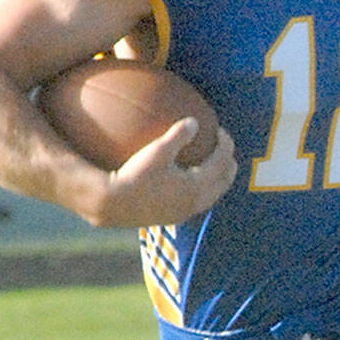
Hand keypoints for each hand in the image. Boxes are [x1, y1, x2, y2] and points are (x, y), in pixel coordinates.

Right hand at [97, 118, 237, 226]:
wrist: (111, 204)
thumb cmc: (135, 174)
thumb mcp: (158, 150)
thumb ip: (179, 135)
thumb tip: (195, 121)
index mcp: (196, 186)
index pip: (222, 162)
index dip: (226, 144)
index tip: (220, 130)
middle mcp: (194, 203)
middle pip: (223, 182)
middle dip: (228, 164)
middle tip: (224, 147)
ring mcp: (183, 213)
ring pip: (212, 195)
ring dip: (217, 178)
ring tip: (211, 163)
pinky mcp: (171, 217)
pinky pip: (197, 201)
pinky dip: (203, 188)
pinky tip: (188, 178)